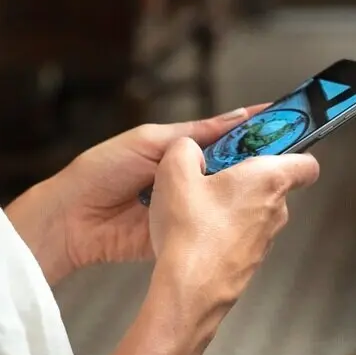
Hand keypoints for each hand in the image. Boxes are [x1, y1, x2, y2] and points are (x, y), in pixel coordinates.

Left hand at [5, 106, 265, 282]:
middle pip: (226, 171)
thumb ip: (193, 134)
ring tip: (267, 188)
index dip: (251, 132)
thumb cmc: (100, 171)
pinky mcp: (176, 236)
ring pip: (219, 201)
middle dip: (251, 168)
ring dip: (237, 197)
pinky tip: (240, 219)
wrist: (70, 219)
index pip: (223, 137)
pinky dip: (219, 224)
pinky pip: (203, 228)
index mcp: (176, 150)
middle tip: (282, 161)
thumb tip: (234, 118)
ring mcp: (181, 209)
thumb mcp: (149, 140)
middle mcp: (183, 179)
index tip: (285, 123)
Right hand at [146, 133, 319, 318]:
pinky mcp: (250, 261)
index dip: (291, 152)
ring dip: (230, 206)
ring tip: (195, 208)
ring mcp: (265, 239)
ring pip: (253, 211)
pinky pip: (240, 235)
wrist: (189, 289)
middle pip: (271, 183)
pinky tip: (194, 234)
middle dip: (243, 176)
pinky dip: (222, 231)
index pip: (307, 163)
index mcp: (268, 180)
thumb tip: (189, 148)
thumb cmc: (191, 232)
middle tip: (211, 175)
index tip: (270, 146)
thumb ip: (185, 148)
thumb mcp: (175, 172)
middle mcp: (275, 210)